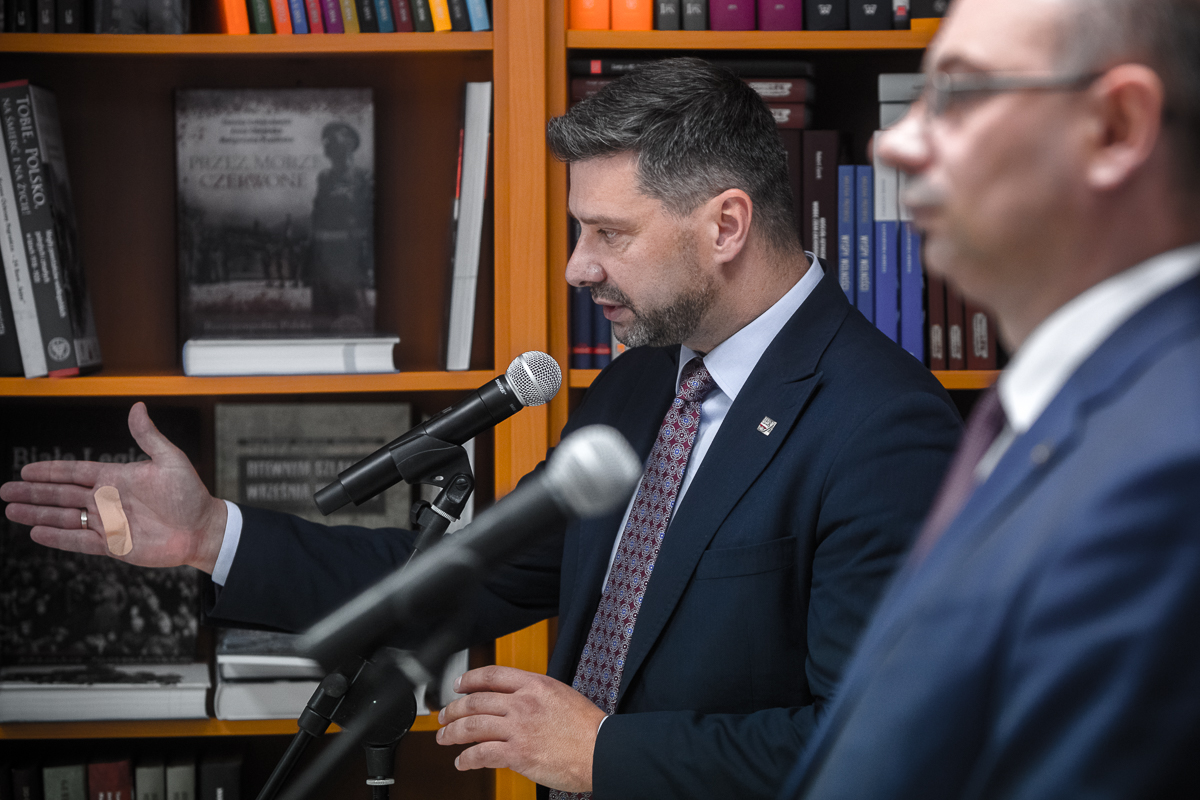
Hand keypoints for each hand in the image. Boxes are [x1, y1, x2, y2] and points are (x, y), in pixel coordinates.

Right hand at [0, 402, 226, 572]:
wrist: (202, 528)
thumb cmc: (190, 494)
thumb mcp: (170, 460)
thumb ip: (149, 436)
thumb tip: (137, 407)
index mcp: (116, 477)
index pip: (75, 472)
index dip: (50, 471)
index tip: (26, 469)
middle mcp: (107, 500)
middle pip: (61, 494)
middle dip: (33, 491)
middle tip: (5, 490)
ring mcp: (108, 522)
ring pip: (64, 517)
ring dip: (37, 513)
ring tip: (11, 509)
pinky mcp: (113, 545)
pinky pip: (79, 540)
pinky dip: (58, 537)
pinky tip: (36, 532)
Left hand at [436, 665, 605, 791]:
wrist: (602, 750)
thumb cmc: (589, 728)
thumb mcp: (562, 696)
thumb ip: (536, 696)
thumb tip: (516, 701)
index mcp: (535, 684)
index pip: (491, 675)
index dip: (469, 680)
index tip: (459, 686)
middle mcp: (523, 703)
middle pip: (475, 701)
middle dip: (453, 709)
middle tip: (444, 716)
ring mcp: (519, 728)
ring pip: (472, 726)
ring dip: (452, 732)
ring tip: (444, 737)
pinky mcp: (518, 754)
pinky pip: (481, 754)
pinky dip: (467, 758)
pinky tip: (462, 762)